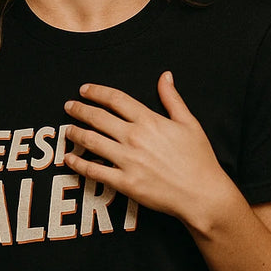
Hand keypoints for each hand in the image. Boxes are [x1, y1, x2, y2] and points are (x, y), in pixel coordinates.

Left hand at [62, 71, 241, 231]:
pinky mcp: (124, 182)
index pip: (116, 99)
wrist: (203, 194)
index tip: (84, 90)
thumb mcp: (189, 123)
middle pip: (98, 117)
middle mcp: (135, 137)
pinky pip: (94, 170)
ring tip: (67, 130)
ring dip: (75, 133)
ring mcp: (128, 160)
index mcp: (149, 121)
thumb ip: (172, 98)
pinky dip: (78, 164)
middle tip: (69, 106)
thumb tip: (165, 76)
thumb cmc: (199, 159)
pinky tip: (69, 159)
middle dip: (79, 110)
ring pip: (91, 141)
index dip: (97, 92)